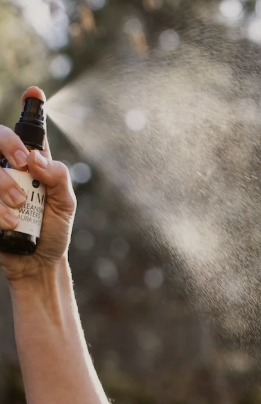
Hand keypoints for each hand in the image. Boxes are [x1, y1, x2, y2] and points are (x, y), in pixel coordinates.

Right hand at [0, 86, 75, 284]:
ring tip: (18, 209)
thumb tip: (37, 158)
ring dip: (1, 185)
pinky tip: (8, 223)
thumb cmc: (53, 231)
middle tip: (22, 164)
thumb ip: (59, 178)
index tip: (35, 95)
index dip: (31, 106)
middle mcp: (6, 166)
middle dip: (7, 144)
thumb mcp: (66, 205)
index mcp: (29, 161)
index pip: (27, 128)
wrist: (38, 264)